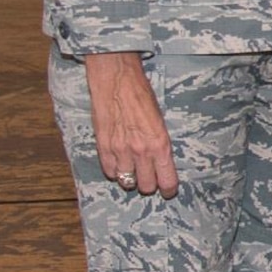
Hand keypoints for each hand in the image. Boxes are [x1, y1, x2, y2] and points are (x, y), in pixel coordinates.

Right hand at [84, 51, 179, 197]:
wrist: (116, 81)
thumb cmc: (141, 95)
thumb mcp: (159, 119)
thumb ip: (159, 141)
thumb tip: (161, 159)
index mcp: (159, 143)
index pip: (166, 179)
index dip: (168, 189)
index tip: (168, 190)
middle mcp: (140, 151)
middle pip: (146, 186)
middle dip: (149, 184)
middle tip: (150, 179)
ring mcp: (120, 151)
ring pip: (127, 181)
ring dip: (131, 178)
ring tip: (133, 170)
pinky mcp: (103, 148)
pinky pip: (109, 172)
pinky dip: (114, 170)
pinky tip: (118, 163)